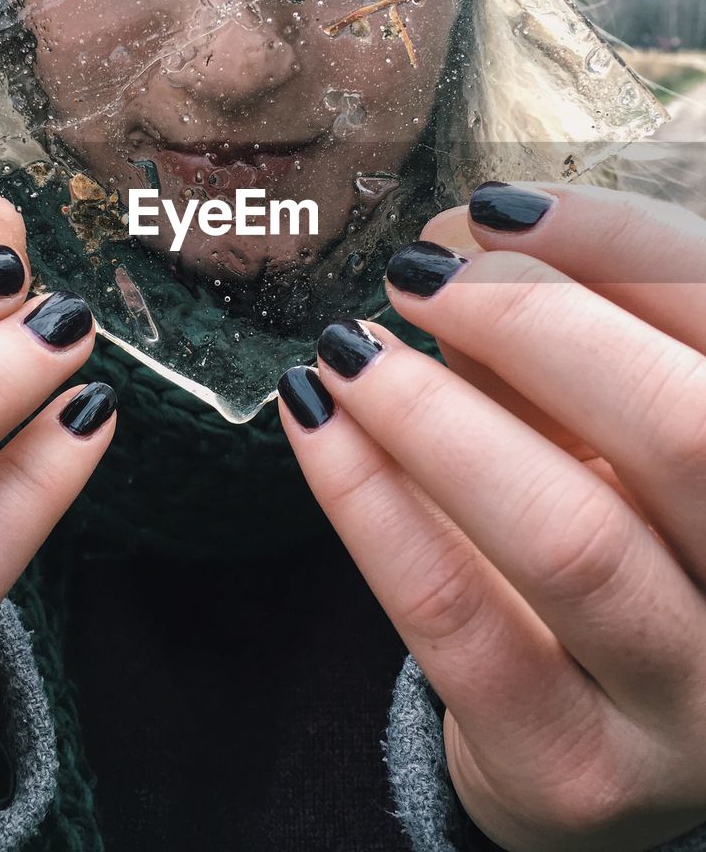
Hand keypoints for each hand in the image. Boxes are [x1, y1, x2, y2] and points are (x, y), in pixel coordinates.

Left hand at [277, 180, 705, 851]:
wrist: (594, 734)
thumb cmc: (610, 543)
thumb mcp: (604, 435)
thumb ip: (555, 347)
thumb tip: (448, 243)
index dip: (620, 247)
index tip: (498, 205)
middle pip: (684, 431)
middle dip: (537, 325)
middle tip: (419, 272)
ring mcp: (695, 709)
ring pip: (569, 536)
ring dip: (435, 413)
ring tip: (345, 347)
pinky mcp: (581, 775)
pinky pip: (460, 624)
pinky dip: (369, 504)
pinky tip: (311, 419)